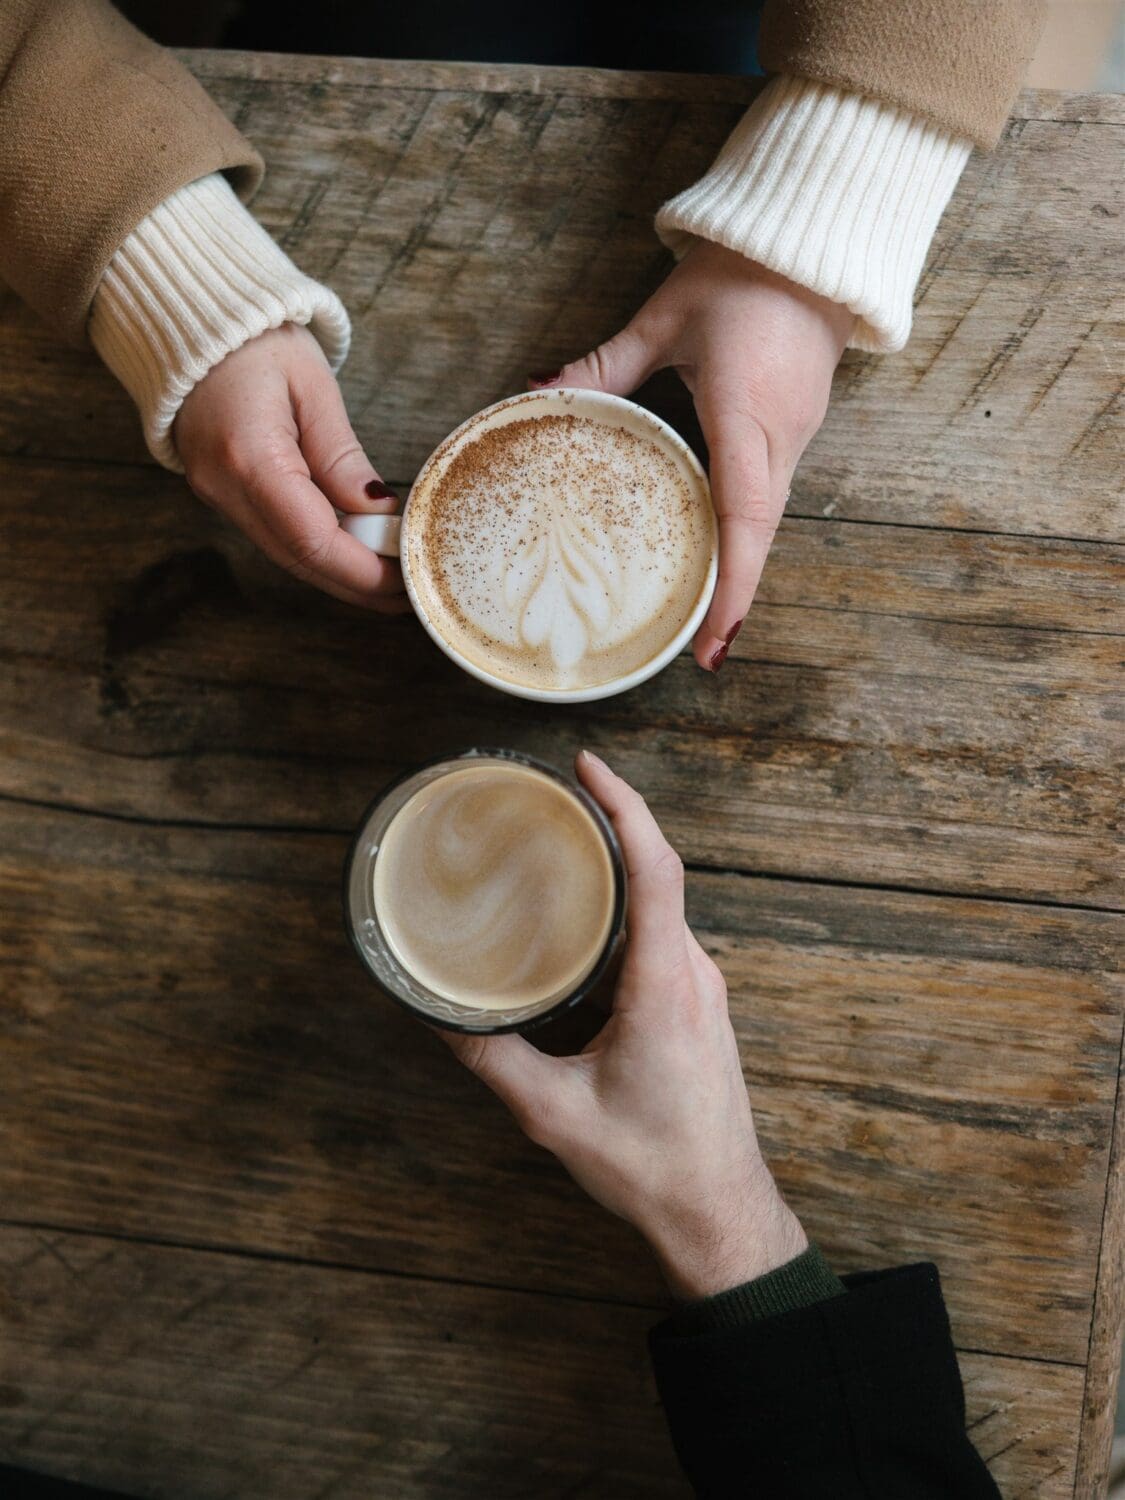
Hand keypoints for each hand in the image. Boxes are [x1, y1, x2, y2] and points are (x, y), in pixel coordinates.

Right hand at [175, 324, 408, 611]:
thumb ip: (342, 458)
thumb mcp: (312, 387)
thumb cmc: (254, 342)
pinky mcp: (222, 493)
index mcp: (248, 458)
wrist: (188, 322)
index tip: (406, 580)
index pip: (313, 539)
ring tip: (392, 578)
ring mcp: (217, 494)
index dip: (363, 570)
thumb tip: (378, 512)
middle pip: (299, 560)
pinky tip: (355, 551)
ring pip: (287, 555)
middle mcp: (224, 488)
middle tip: (410, 593)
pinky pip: (275, 535)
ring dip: (341, 572)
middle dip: (357, 584)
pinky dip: (318, 550)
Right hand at [445, 750, 806, 1299]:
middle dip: (612, 821)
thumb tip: (438, 1014)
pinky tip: (587, 916)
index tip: (587, 766)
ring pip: (661, 905)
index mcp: (664, 987)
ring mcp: (702, 989)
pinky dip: (627, 907)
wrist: (719, 1211)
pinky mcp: (698, 1006)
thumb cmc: (650, 1167)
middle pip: (659, 873)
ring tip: (565, 843)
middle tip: (556, 793)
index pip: (655, 870)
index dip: (625, 806)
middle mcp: (693, 975)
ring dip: (620, 867)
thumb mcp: (552, 1115)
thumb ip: (493, 1058)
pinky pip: (662, 935)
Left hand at [543, 242, 852, 669]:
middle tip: (702, 652)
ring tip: (707, 616)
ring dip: (741, 568)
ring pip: (767, 519)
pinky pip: (772, 493)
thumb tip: (537, 393)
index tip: (714, 644)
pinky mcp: (799, 426)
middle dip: (733, 597)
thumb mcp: (664, 320)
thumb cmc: (739, 275)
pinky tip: (719, 552)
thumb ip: (603, 366)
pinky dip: (746, 533)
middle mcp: (780, 436)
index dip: (730, 587)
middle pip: (758, 535)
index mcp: (744, 411)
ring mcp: (798, 433)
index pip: (744, 518)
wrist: (812, 239)